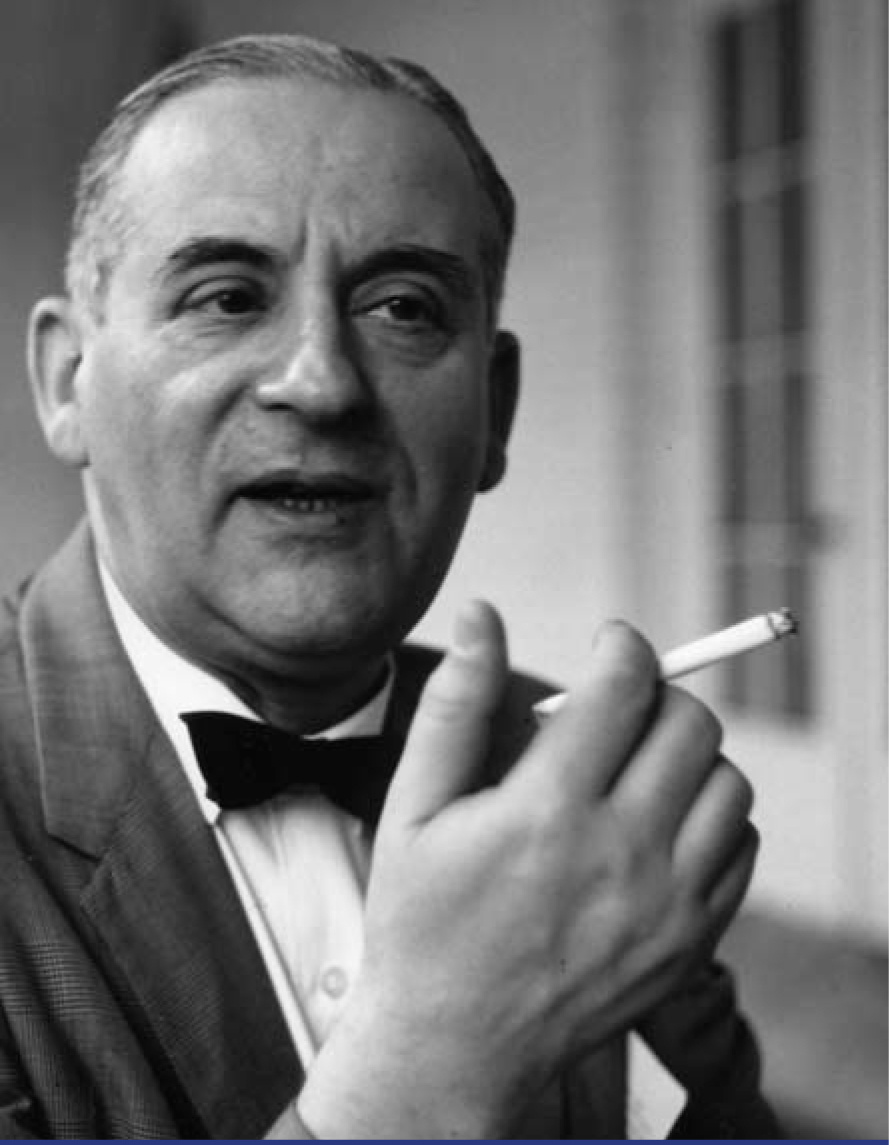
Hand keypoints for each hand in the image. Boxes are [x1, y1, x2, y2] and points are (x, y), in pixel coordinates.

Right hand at [296, 602, 756, 1138]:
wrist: (454, 1044)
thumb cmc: (423, 919)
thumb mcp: (414, 807)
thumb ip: (456, 704)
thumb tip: (482, 615)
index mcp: (545, 811)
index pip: (623, 688)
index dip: (622, 646)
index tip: (609, 644)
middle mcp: (620, 854)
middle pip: (689, 724)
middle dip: (656, 694)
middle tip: (617, 709)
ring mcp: (666, 903)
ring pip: (727, 781)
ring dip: (688, 755)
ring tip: (636, 768)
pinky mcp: (691, 939)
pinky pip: (741, 845)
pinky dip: (712, 816)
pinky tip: (658, 823)